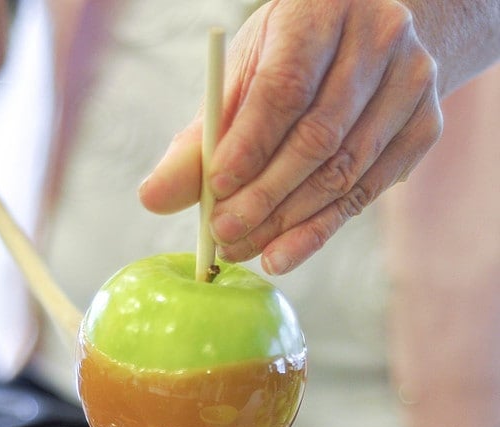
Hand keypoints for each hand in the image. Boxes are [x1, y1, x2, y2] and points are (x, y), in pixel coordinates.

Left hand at [139, 0, 442, 273]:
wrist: (374, 38)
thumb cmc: (293, 58)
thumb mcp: (243, 77)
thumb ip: (200, 139)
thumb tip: (152, 198)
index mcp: (324, 9)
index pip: (286, 86)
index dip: (250, 144)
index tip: (216, 188)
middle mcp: (379, 39)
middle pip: (318, 138)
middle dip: (265, 197)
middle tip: (224, 236)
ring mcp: (412, 83)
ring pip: (346, 171)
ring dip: (291, 222)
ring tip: (246, 250)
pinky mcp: (426, 126)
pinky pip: (369, 192)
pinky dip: (322, 228)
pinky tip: (285, 250)